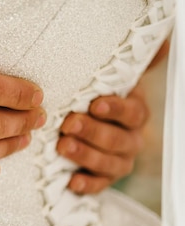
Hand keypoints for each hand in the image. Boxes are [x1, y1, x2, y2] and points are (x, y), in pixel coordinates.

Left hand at [58, 40, 168, 194]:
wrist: (89, 122)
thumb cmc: (97, 96)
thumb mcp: (112, 77)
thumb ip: (133, 60)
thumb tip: (162, 39)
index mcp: (134, 113)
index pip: (132, 112)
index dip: (115, 109)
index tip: (95, 103)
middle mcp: (130, 139)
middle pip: (118, 139)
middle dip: (93, 132)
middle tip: (69, 124)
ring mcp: (118, 160)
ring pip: (109, 163)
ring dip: (86, 155)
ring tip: (62, 146)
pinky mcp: (102, 177)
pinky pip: (99, 185)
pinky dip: (87, 185)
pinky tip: (71, 181)